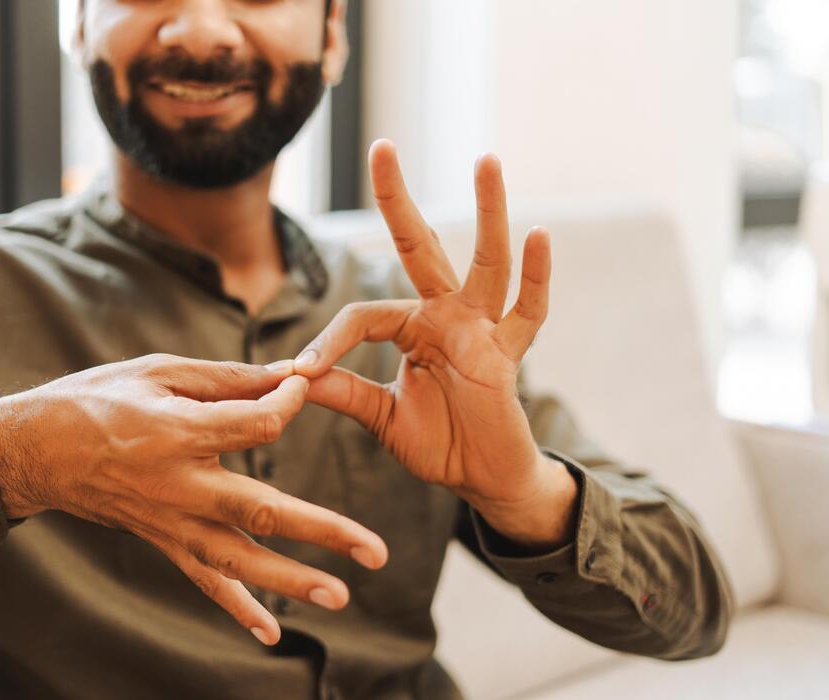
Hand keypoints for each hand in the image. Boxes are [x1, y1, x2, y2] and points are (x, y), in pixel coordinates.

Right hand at [0, 354, 387, 645]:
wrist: (39, 450)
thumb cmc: (99, 398)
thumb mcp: (159, 371)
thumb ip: (227, 378)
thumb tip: (288, 373)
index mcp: (179, 432)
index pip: (258, 425)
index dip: (289, 402)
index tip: (305, 384)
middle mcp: (180, 485)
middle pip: (262, 510)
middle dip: (322, 531)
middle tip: (374, 551)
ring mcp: (171, 521)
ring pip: (239, 557)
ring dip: (291, 580)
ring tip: (340, 597)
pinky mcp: (164, 540)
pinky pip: (204, 579)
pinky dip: (237, 607)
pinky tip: (271, 633)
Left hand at [296, 141, 577, 550]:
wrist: (481, 479)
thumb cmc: (438, 443)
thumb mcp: (379, 416)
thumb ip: (342, 391)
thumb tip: (290, 377)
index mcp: (411, 329)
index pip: (362, 316)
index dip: (328, 342)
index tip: (298, 372)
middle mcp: (446, 316)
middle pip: (420, 247)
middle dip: (398, 199)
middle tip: (381, 146)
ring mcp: (481, 329)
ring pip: (486, 263)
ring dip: (488, 212)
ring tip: (485, 160)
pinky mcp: (509, 354)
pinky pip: (528, 312)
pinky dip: (537, 277)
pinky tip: (540, 236)